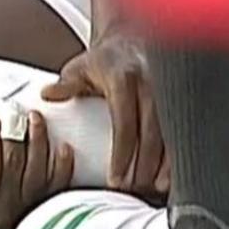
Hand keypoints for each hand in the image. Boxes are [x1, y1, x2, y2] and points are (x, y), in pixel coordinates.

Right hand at [0, 111, 74, 228]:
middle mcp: (8, 209)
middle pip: (16, 162)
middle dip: (17, 132)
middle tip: (17, 112)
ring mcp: (31, 211)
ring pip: (39, 170)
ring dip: (40, 141)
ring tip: (37, 119)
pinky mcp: (49, 215)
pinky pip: (59, 188)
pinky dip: (63, 167)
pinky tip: (65, 148)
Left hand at [40, 27, 164, 198]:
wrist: (131, 40)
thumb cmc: (103, 59)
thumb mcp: (79, 68)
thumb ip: (66, 85)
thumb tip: (46, 95)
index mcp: (124, 78)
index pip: (125, 123)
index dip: (122, 154)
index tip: (116, 178)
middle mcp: (151, 83)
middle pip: (152, 133)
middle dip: (145, 165)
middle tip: (134, 189)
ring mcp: (169, 90)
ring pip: (172, 133)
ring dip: (165, 163)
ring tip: (155, 187)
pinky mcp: (178, 97)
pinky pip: (181, 128)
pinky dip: (176, 152)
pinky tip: (171, 172)